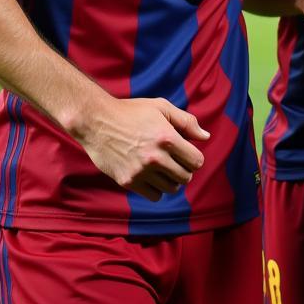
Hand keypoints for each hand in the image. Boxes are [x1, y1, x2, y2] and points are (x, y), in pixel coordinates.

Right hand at [76, 96, 208, 202]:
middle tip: (176, 161)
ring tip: (164, 168)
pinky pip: (154, 196)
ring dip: (171, 180)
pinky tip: (152, 176)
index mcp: (167, 138)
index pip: (196, 161)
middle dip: (184, 169)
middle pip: (185, 177)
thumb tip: (206, 137)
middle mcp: (155, 158)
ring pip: (171, 188)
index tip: (187, 153)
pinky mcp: (127, 181)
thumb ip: (187, 122)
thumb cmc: (132, 111)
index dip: (194, 158)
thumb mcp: (162, 108)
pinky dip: (157, 189)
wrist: (96, 121)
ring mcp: (140, 172)